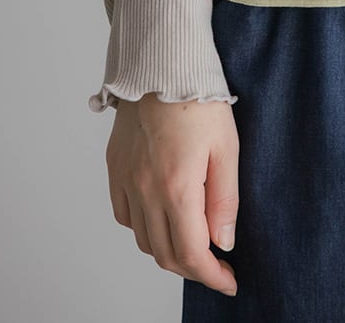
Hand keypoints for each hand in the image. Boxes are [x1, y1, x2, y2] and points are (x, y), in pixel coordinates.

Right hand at [105, 93, 239, 297]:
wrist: (162, 63)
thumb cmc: (199, 98)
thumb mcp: (227, 146)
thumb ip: (225, 199)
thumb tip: (223, 242)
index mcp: (176, 187)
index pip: (191, 253)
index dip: (211, 276)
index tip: (229, 281)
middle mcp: (145, 190)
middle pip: (164, 254)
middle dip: (193, 268)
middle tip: (216, 266)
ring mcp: (125, 180)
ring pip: (143, 239)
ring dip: (168, 250)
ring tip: (193, 242)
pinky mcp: (115, 169)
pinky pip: (125, 215)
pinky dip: (143, 228)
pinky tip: (162, 216)